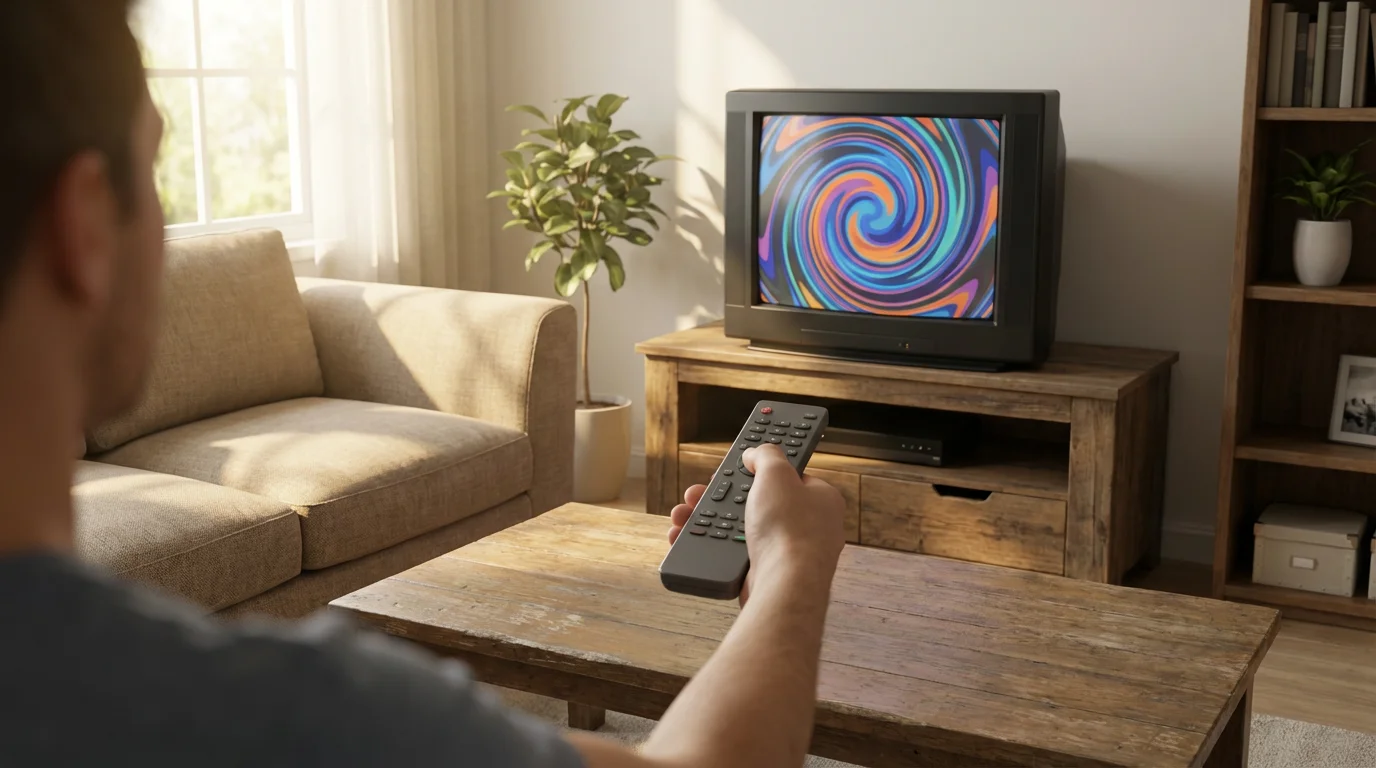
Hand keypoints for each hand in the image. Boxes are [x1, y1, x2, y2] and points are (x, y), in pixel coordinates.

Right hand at [667, 445, 844, 603]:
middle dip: (722, 498)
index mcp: (820, 500)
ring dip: (707, 522)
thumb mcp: (777, 472)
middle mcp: (808, 528)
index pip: (788, 477)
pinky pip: (733, 557)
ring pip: (740, 531)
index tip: (739, 466)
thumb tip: (756, 453)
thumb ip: (766, 456)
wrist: (785, 585)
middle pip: (757, 504)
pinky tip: (688, 539)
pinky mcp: (766, 576)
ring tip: (684, 514)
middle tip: (700, 492)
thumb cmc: (790, 529)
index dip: (760, 470)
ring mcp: (786, 553)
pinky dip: (709, 548)